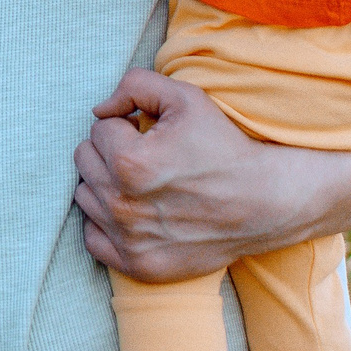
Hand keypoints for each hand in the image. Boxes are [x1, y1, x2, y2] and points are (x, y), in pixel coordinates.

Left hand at [73, 69, 312, 279]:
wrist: (266, 202)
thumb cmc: (225, 147)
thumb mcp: (186, 97)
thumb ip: (134, 85)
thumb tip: (100, 109)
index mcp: (130, 163)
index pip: (98, 129)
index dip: (125, 125)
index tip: (151, 133)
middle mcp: (123, 206)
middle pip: (84, 161)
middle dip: (110, 151)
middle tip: (145, 155)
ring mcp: (129, 241)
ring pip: (85, 197)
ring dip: (105, 184)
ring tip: (142, 181)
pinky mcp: (138, 266)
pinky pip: (93, 238)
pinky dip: (106, 223)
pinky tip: (135, 210)